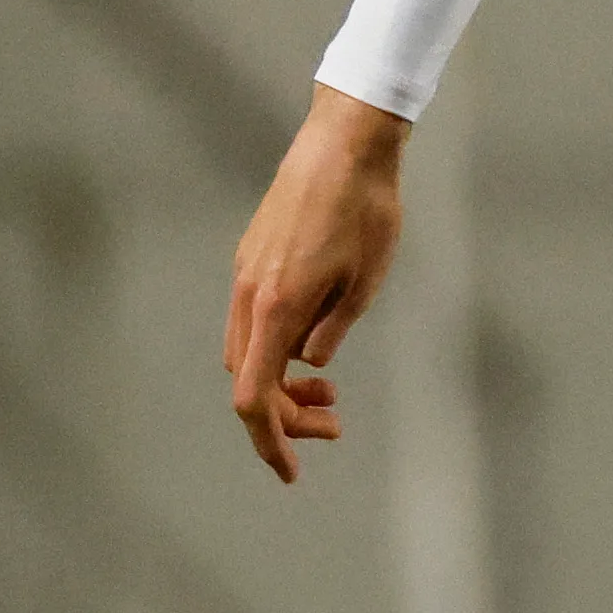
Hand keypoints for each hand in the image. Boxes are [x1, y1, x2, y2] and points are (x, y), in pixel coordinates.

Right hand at [223, 88, 411, 482]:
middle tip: (336, 421)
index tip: (291, 471)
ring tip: (329, 389)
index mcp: (276, 307)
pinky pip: (253, 321)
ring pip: (247, 351)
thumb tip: (308, 367)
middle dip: (285, 415)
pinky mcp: (253, 257)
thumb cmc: (366, 209)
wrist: (345, 141)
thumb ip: (333, 332)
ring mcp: (246, 273)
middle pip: (248, 381)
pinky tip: (315, 343)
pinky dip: (277, 348)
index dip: (269, 441)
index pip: (255, 396)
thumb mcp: (366, 283)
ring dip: (282, 381)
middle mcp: (250, 293)